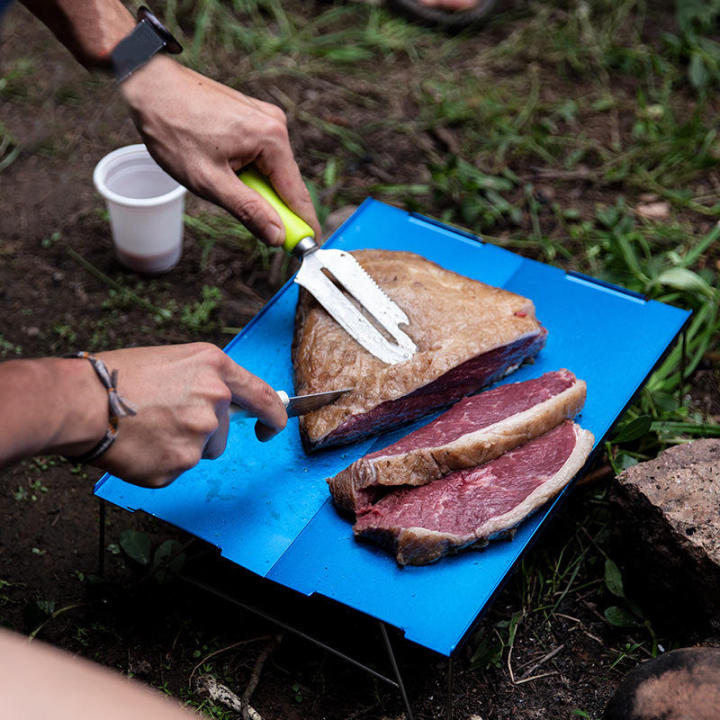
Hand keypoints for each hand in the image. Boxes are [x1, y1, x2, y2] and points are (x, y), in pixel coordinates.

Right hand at [90, 343, 286, 487]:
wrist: (80, 401)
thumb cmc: (118, 377)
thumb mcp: (175, 361)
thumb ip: (207, 381)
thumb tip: (226, 403)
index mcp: (215, 367)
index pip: (263, 396)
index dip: (273, 415)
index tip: (272, 426)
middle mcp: (216, 399)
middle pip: (223, 432)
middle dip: (200, 432)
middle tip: (161, 418)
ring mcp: (200, 434)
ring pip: (202, 453)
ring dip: (181, 447)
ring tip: (147, 429)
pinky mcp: (180, 464)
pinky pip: (177, 470)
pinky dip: (160, 463)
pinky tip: (139, 445)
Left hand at [120, 56, 320, 247]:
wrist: (150, 85)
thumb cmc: (174, 129)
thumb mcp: (209, 181)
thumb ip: (248, 211)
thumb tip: (277, 235)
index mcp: (271, 139)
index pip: (297, 195)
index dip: (302, 225)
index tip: (307, 249)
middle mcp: (275, 125)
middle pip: (286, 184)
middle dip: (271, 206)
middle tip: (249, 221)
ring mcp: (265, 118)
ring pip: (271, 171)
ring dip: (254, 187)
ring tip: (219, 178)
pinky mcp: (253, 117)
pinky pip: (260, 156)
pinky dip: (247, 171)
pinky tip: (222, 166)